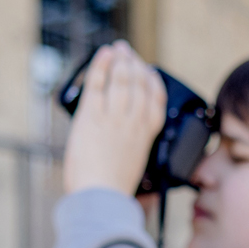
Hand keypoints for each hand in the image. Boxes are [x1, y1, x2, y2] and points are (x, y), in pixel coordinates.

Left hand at [62, 42, 165, 196]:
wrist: (101, 197)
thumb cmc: (116, 191)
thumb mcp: (137, 172)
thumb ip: (138, 156)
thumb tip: (142, 171)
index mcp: (148, 135)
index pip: (156, 100)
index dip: (152, 82)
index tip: (148, 72)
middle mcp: (134, 122)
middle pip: (139, 84)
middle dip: (134, 64)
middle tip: (128, 52)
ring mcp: (114, 117)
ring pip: (121, 79)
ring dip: (120, 60)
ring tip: (118, 49)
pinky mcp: (92, 116)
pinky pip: (98, 83)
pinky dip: (101, 65)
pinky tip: (103, 53)